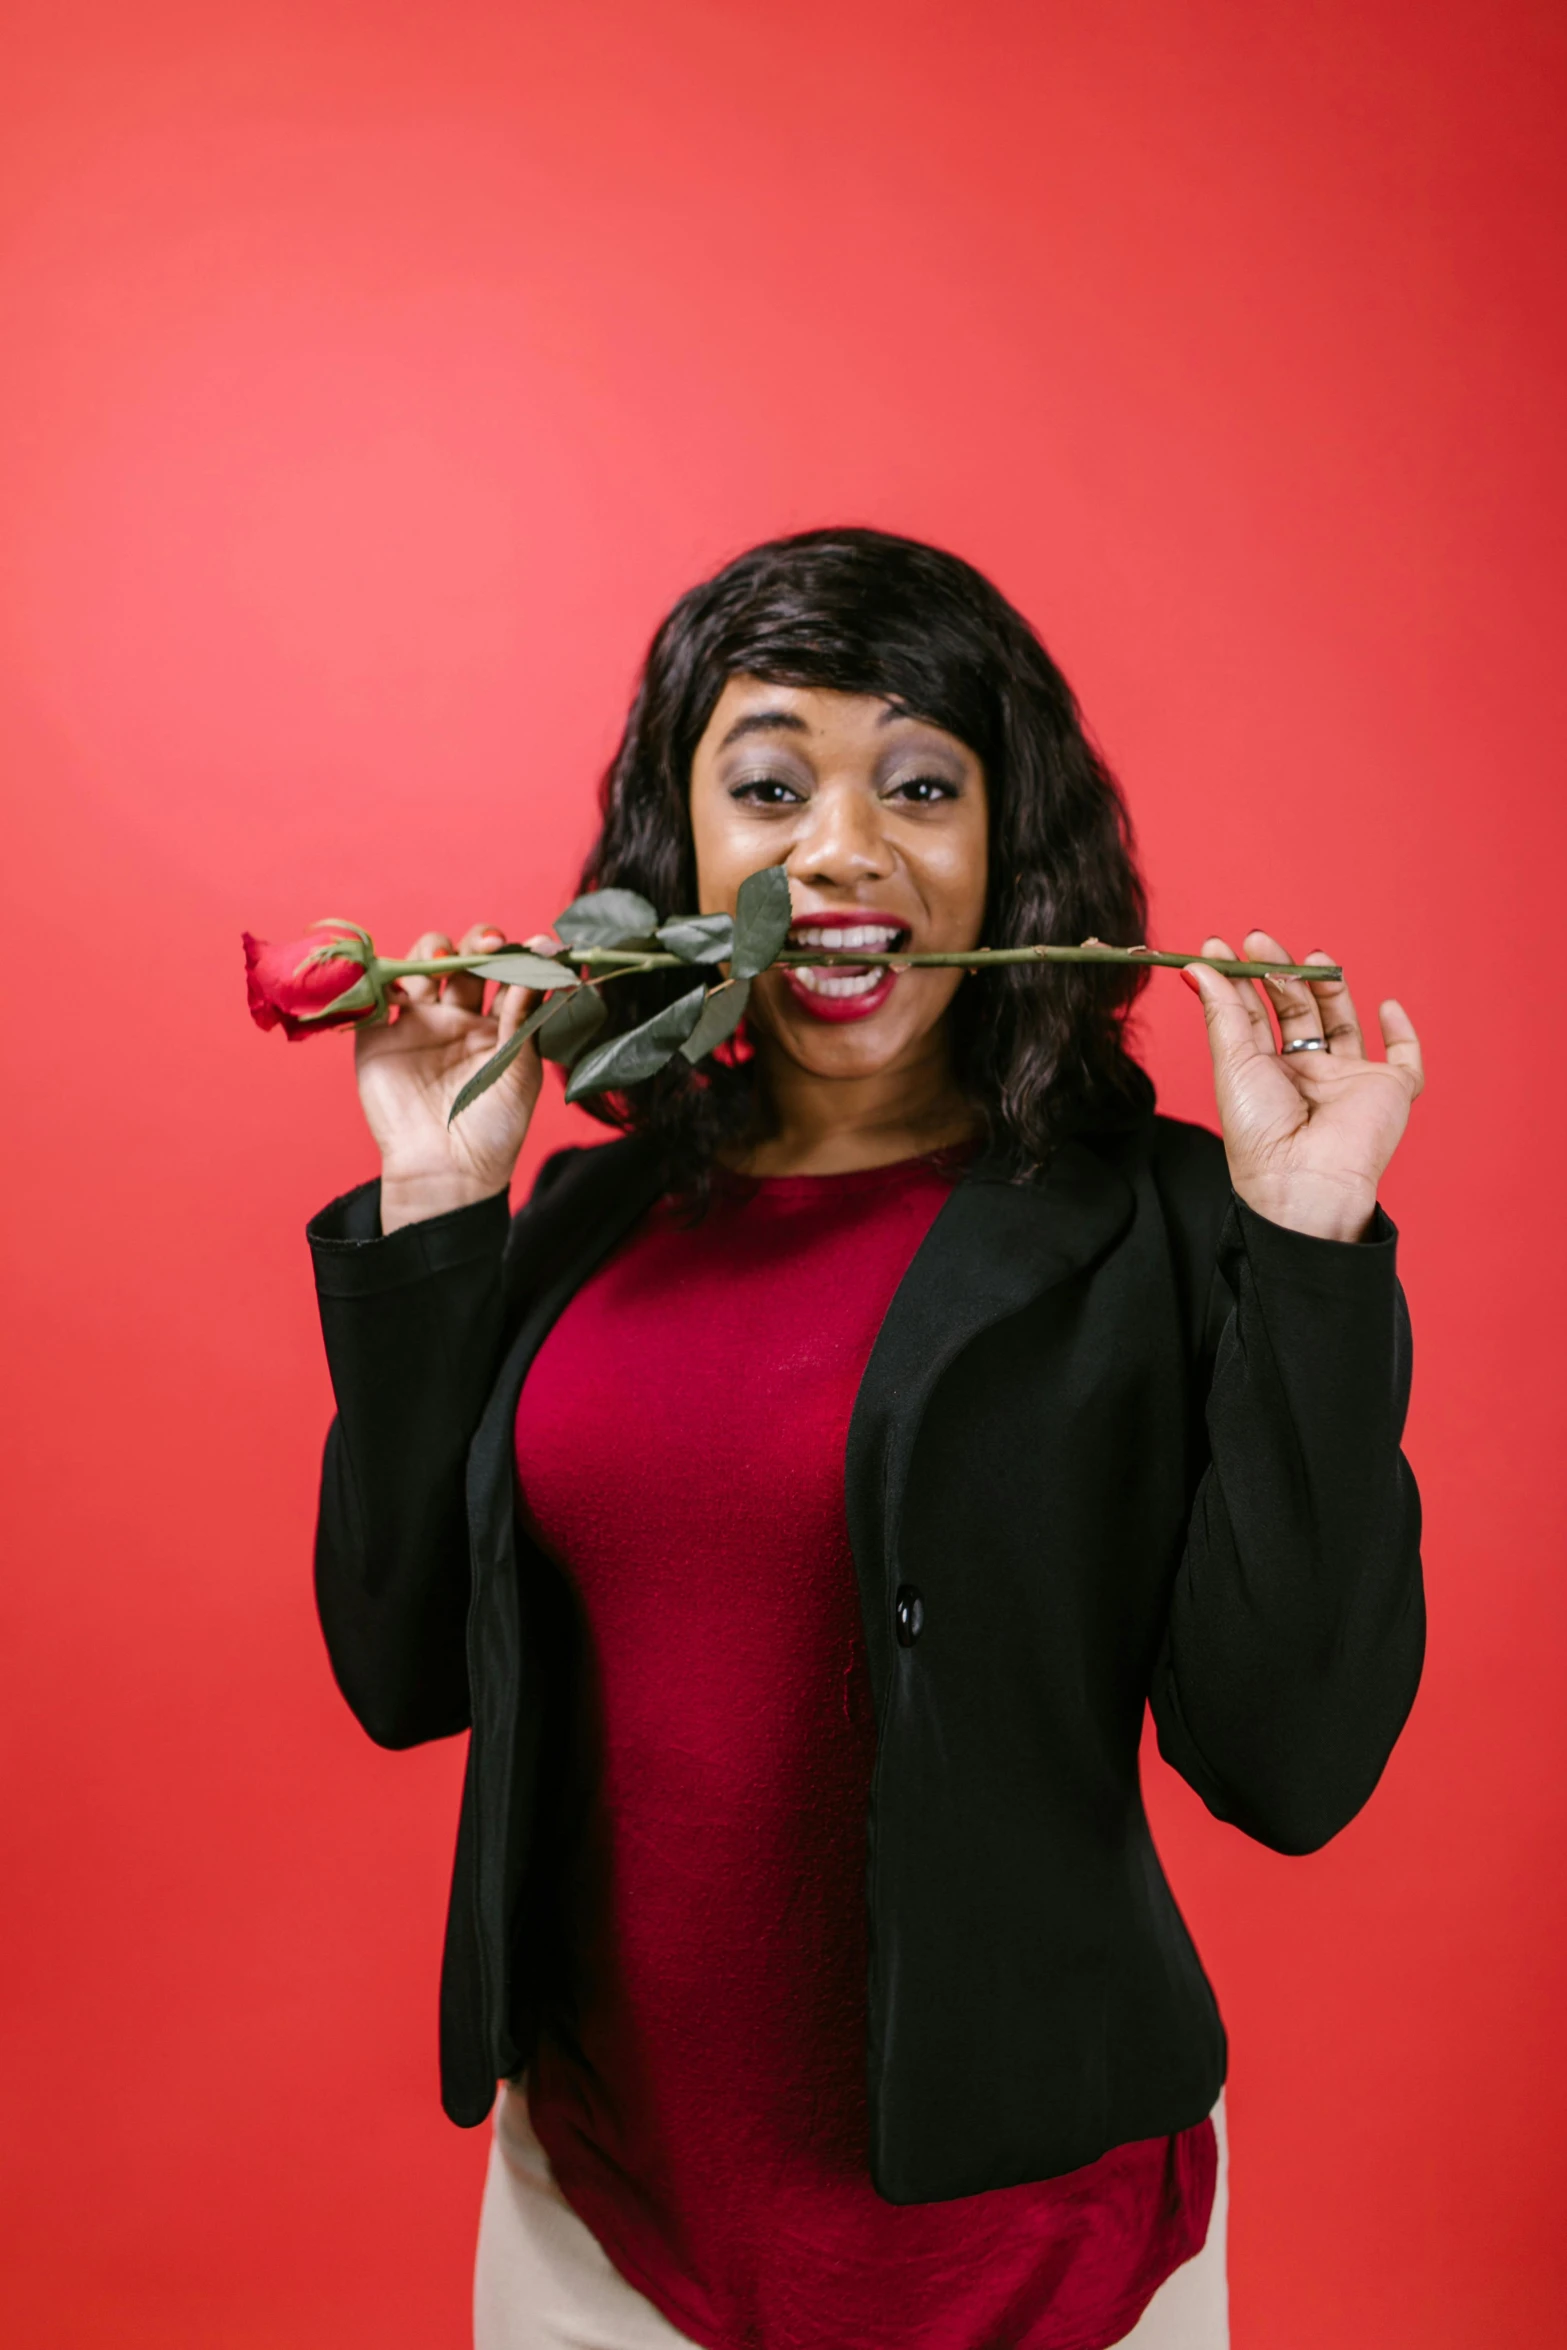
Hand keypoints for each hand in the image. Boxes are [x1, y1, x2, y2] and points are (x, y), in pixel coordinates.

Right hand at [354, 922, 551, 1232]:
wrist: (446, 1170)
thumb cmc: (493, 1128)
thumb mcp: (519, 1069)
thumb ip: (524, 1015)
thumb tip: (545, 962)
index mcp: (496, 1025)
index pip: (508, 975)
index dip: (522, 955)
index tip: (543, 944)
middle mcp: (458, 1017)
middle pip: (465, 958)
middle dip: (478, 941)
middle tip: (492, 942)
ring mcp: (418, 1023)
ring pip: (422, 965)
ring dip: (433, 951)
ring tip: (442, 964)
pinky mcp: (380, 1035)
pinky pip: (377, 994)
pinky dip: (385, 978)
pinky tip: (406, 986)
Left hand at [1183, 931, 1424, 1242]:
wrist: (1304, 1181)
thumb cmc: (1260, 1134)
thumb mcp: (1232, 1064)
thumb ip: (1222, 1013)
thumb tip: (1198, 966)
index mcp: (1263, 1075)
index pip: (1251, 1017)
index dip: (1237, 980)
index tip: (1218, 945)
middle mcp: (1305, 1077)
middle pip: (1295, 1012)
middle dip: (1279, 973)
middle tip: (1259, 940)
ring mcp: (1347, 1084)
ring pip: (1342, 1024)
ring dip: (1330, 988)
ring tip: (1313, 957)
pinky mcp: (1388, 1092)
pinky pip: (1404, 1060)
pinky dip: (1402, 1032)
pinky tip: (1385, 1005)